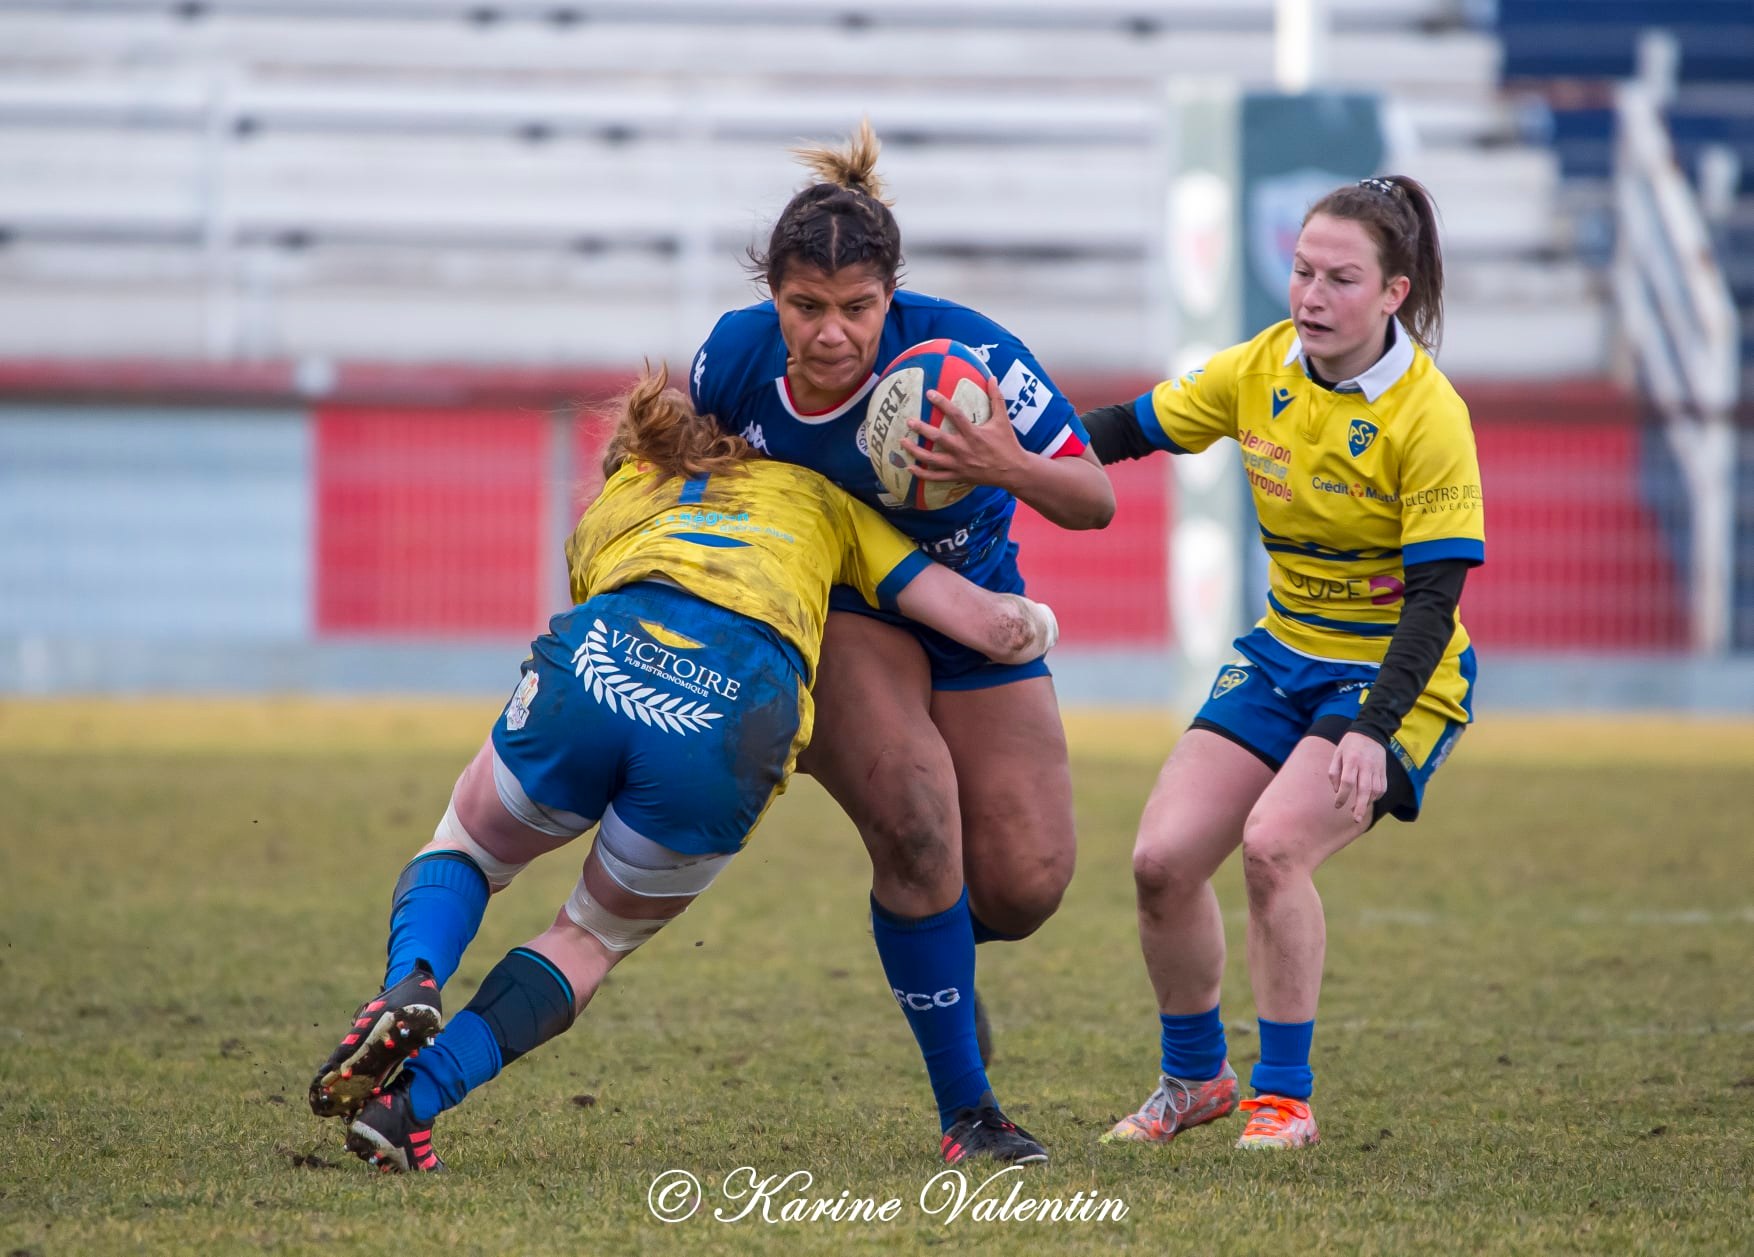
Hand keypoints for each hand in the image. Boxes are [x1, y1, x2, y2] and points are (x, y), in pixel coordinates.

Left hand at [901, 378, 1026, 488]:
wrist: (1013, 471)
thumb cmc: (1008, 444)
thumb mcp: (1003, 420)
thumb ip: (996, 398)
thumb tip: (992, 377)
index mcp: (974, 434)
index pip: (955, 415)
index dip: (942, 403)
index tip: (929, 393)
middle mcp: (964, 450)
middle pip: (938, 439)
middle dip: (921, 429)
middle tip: (908, 420)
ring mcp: (959, 465)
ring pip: (932, 460)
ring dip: (916, 451)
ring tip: (902, 442)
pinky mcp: (958, 476)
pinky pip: (936, 477)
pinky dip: (922, 474)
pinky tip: (909, 468)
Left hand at [1327, 731, 1387, 826]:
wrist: (1371, 732)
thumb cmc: (1350, 745)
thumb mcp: (1337, 754)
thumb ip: (1334, 773)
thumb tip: (1337, 791)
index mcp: (1352, 760)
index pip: (1348, 782)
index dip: (1342, 796)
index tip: (1337, 805)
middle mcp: (1366, 766)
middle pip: (1365, 789)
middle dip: (1360, 806)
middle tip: (1356, 819)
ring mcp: (1377, 769)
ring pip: (1375, 790)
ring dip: (1368, 803)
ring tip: (1358, 810)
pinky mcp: (1384, 771)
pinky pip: (1382, 788)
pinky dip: (1376, 797)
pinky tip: (1368, 800)